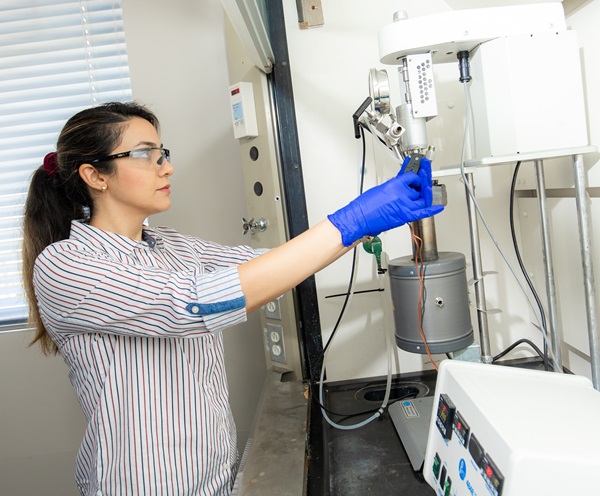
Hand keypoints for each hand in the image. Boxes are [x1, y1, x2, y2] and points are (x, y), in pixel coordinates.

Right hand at [327, 160, 442, 246]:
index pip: (411, 176)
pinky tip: (439, 206)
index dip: (415, 176)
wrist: (358, 219)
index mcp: (394, 185)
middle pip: (418, 188)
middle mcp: (401, 195)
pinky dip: (432, 209)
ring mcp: (404, 206)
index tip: (415, 175)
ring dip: (424, 195)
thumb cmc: (364, 206)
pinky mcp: (405, 217)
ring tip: (425, 191)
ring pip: (422, 199)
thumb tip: (400, 186)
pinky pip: (423, 212)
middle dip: (420, 185)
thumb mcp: (380, 189)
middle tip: (422, 181)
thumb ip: (393, 186)